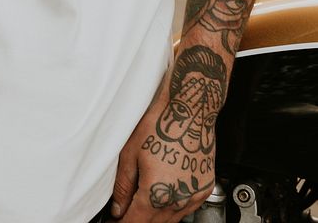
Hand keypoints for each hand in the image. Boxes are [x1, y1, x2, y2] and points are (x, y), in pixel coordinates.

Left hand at [110, 79, 214, 221]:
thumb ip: (123, 186)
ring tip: (142, 201)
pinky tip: (165, 194)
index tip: (115, 220)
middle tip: (125, 212)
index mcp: (156, 193)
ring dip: (155, 216)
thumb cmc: (160, 123)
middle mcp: (178, 199)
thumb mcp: (130, 153)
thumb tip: (118, 208)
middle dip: (137, 219)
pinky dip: (173, 207)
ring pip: (171, 219)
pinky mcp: (205, 188)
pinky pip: (187, 208)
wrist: (190, 108)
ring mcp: (194, 195)